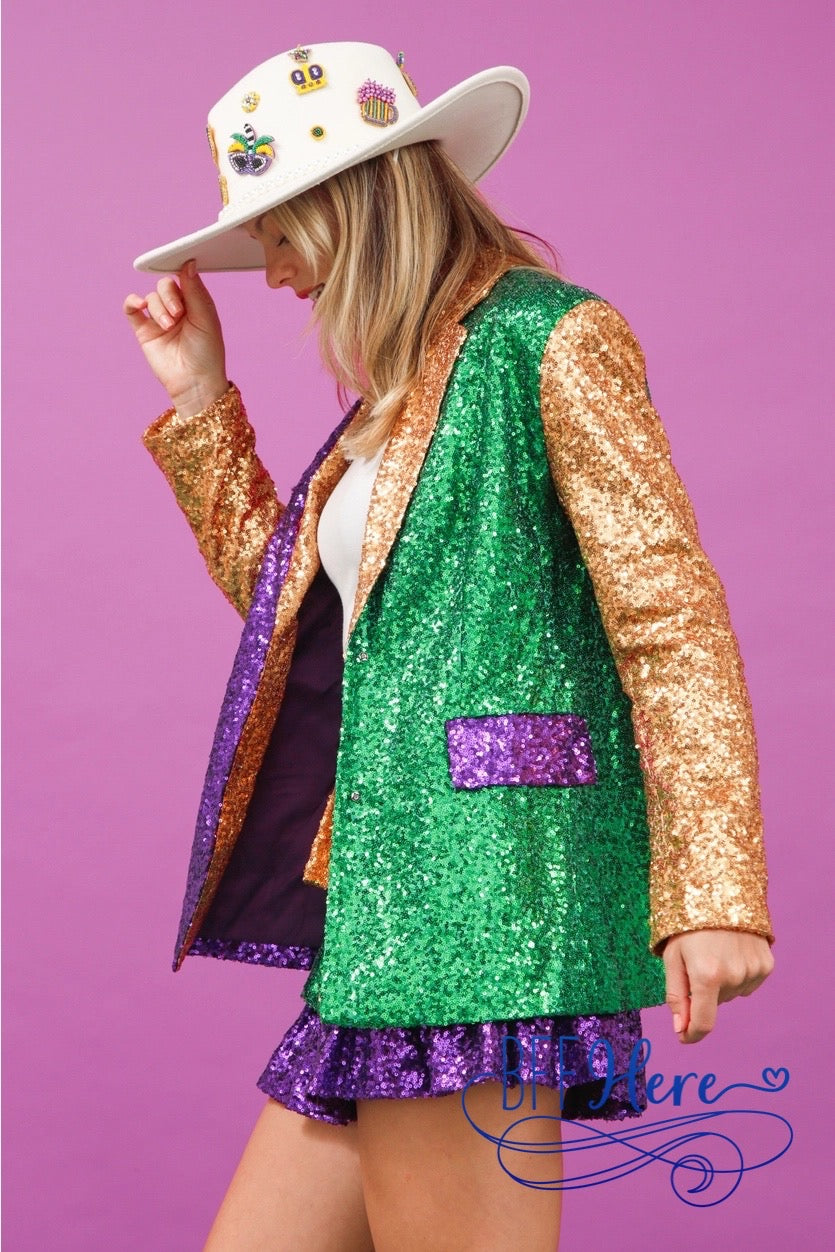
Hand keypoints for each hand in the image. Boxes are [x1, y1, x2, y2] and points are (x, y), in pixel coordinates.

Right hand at [123, 260, 228, 415]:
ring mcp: (159, 319)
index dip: (181, 273)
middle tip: (178, 314)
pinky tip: (139, 305)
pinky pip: (131, 309)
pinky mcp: (144, 330)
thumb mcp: (206, 319)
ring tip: (169, 326)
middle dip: (169, 296)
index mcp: (195, 303)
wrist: (195, 383)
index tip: (181, 265)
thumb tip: (188, 262)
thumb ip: (196, 291)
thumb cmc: (207, 353)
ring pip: (151, 297)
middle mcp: (177, 308)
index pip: (184, 278)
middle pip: (165, 285)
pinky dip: (132, 302)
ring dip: (159, 308)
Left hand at [662, 929, 773, 1043]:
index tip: (684, 1036)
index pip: (703, 1022)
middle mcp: (734, 976)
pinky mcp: (766, 964)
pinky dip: (738, 973)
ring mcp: (753, 970)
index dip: (692, 1034)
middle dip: (703, 991)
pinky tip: (731, 950)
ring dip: (722, 981)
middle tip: (696, 961)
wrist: (721, 889)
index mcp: (707, 976)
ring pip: (733, 993)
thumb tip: (681, 1029)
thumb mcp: (672, 955)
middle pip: (716, 1003)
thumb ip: (676, 995)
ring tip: (715, 951)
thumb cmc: (689, 921)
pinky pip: (749, 982)